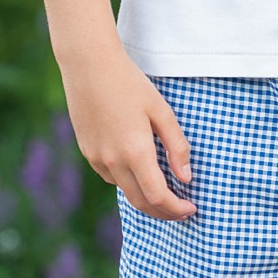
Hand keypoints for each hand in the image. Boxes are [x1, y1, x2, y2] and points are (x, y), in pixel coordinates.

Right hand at [62, 42, 194, 219]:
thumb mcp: (162, 111)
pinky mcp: (86, 151)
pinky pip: (111, 177)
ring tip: (165, 190)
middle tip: (181, 210)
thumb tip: (186, 178)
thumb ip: (177, 146)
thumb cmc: (130, 83)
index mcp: (135, 151)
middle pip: (140, 202)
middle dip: (164, 212)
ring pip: (124, 190)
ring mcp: (95, 158)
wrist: (88, 65)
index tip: (191, 208)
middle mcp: (112, 161)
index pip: (158, 196)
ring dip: (145, 197)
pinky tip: (139, 171)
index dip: (176, 209)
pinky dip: (128, 182)